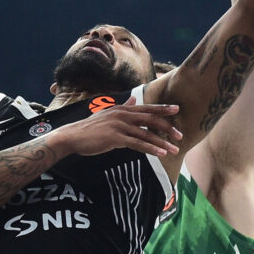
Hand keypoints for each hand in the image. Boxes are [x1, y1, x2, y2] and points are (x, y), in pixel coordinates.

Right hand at [51, 98, 181, 158]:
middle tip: (180, 135)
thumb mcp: (107, 114)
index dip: (162, 108)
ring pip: (147, 133)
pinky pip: (138, 144)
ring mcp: (120, 126)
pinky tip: (160, 153)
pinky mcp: (116, 138)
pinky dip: (151, 148)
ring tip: (174, 149)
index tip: (177, 110)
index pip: (146, 108)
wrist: (73, 136)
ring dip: (162, 142)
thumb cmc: (90, 128)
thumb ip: (122, 107)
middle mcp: (123, 115)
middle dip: (168, 127)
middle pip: (151, 119)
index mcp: (122, 109)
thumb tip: (132, 100)